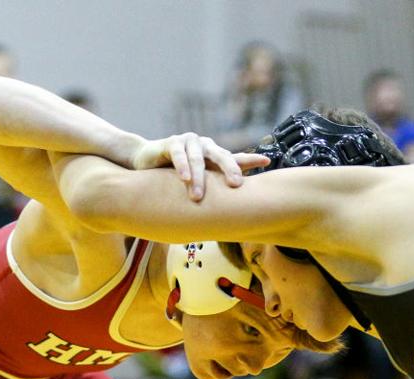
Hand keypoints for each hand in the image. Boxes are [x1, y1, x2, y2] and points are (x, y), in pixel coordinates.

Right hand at [132, 133, 268, 200]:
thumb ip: (215, 184)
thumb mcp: (198, 178)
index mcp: (213, 154)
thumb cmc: (176, 171)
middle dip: (229, 169)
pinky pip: (178, 154)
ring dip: (198, 178)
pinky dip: (181, 166)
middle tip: (236, 185)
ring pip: (197, 159)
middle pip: (221, 156)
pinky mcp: (170, 143)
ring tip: (197, 197)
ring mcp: (188, 142)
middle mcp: (204, 145)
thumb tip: (238, 201)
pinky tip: (184, 178)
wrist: (147, 160)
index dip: (250, 160)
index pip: (234, 157)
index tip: (267, 162)